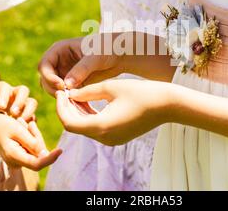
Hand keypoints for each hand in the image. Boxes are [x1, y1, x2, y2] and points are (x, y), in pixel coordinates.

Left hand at [0, 82, 37, 121]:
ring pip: (32, 103)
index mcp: (2, 89)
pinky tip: (23, 130)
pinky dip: (29, 123)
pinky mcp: (28, 115)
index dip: (4, 97)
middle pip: (24, 90)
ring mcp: (23, 104)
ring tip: (21, 122)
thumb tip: (2, 118)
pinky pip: (32, 118)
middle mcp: (15, 94)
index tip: (1, 106)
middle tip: (14, 113)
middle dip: (20, 101)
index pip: (4, 88)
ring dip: (28, 112)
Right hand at [0, 113, 61, 170]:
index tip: (60, 150)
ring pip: (36, 150)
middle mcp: (16, 162)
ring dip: (34, 136)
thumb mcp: (18, 130)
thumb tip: (45, 154)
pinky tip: (23, 128)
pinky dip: (31, 137)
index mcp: (14, 156)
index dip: (50, 158)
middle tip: (29, 124)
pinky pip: (32, 148)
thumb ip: (32, 142)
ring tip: (22, 124)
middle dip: (38, 138)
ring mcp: (17, 160)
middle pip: (38, 154)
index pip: (37, 163)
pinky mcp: (20, 155)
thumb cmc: (2, 125)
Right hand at [38, 36, 122, 95]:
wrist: (119, 55)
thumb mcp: (95, 57)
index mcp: (60, 50)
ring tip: (75, 100)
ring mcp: (64, 73)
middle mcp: (58, 62)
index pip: (44, 65)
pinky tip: (80, 104)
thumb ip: (81, 69)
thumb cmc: (107, 48)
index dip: (49, 77)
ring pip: (53, 88)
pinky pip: (65, 94)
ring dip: (61, 96)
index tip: (61, 86)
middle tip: (67, 97)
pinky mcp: (72, 83)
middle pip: (45, 79)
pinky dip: (70, 100)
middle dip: (53, 89)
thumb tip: (66, 85)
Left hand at [56, 79, 175, 145]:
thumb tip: (70, 94)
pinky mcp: (117, 137)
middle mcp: (104, 138)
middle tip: (65, 92)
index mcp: (101, 126)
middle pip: (75, 126)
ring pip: (85, 128)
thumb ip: (87, 91)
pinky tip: (88, 101)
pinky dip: (88, 116)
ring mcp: (111, 140)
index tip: (60, 92)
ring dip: (77, 113)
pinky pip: (96, 128)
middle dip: (67, 109)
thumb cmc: (141, 92)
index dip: (60, 107)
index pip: (69, 122)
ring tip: (75, 94)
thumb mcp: (111, 87)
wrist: (167, 105)